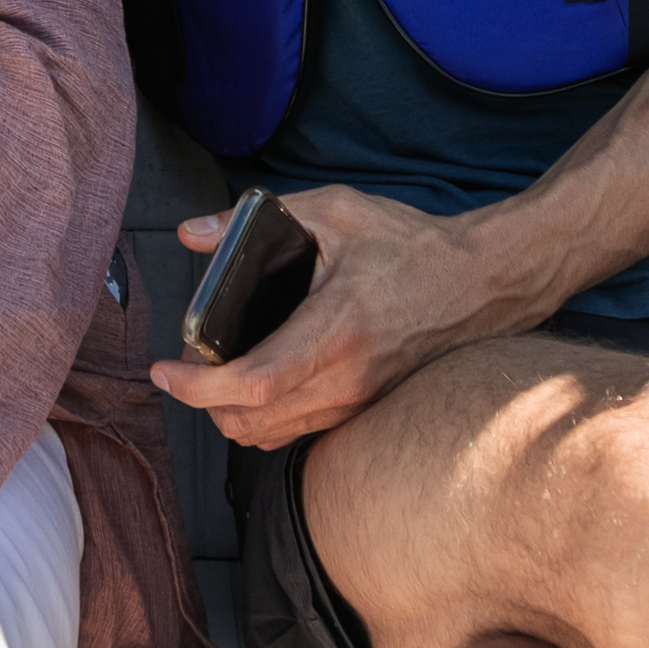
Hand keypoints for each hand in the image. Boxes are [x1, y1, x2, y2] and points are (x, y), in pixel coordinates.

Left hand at [149, 185, 517, 450]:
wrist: (482, 282)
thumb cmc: (411, 244)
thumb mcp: (336, 211)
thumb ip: (255, 219)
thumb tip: (192, 233)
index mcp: (337, 328)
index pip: (253, 383)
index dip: (198, 387)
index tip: (166, 370)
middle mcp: (347, 377)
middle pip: (251, 422)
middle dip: (204, 403)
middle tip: (186, 367)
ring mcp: (359, 401)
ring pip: (271, 436)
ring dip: (231, 416)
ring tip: (215, 377)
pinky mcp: (366, 410)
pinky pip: (299, 433)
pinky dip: (265, 419)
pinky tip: (257, 385)